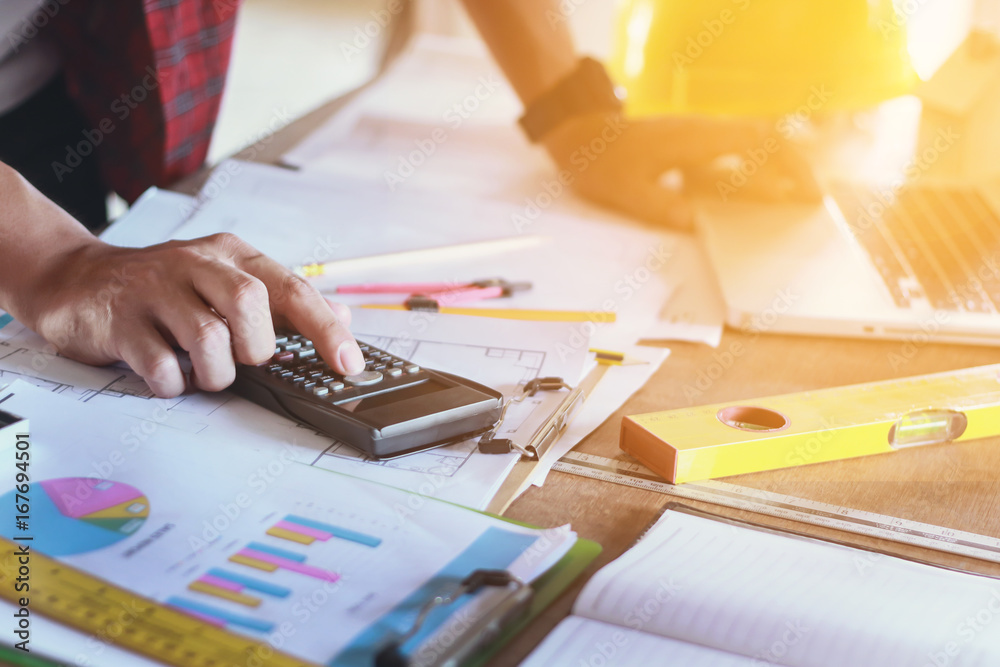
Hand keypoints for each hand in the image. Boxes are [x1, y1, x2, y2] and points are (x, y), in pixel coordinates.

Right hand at [22, 233, 364, 397]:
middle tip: (243, 360)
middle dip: (255, 347)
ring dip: (214, 373)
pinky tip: (169, 374)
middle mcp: (194, 263)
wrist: (77, 280)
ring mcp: (153, 289)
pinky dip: (174, 383)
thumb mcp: (226, 283)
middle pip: (249, 303)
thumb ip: (282, 303)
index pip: (291, 288)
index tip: (349, 364)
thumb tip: (342, 318)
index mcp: (230, 255)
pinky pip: (161, 366)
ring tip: (202, 373)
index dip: (325, 330)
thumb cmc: (165, 288)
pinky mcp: (118, 320)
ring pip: (207, 338)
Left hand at [542, 113, 821, 228]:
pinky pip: (733, 153)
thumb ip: (662, 208)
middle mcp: (706, 132)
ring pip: (753, 144)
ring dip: (775, 168)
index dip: (788, 166)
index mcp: (697, 139)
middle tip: (811, 200)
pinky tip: (756, 196)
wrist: (581, 136)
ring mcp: (700, 137)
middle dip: (793, 167)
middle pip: (766, 138)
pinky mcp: (693, 146)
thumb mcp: (627, 192)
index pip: (760, 142)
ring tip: (792, 200)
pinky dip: (752, 172)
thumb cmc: (602, 162)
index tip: (804, 193)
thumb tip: (696, 226)